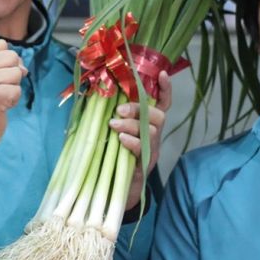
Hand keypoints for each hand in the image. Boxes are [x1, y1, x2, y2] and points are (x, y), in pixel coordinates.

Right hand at [0, 39, 26, 152]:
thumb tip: (23, 67)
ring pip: (17, 72)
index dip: (6, 60)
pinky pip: (18, 89)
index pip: (1, 44)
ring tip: (0, 95)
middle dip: (12, 73)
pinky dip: (13, 99)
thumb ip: (2, 61)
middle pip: (12, 56)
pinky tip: (1, 105)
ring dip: (13, 86)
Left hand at [110, 70, 172, 210]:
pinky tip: (120, 139)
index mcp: (147, 122)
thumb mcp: (113, 129)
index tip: (162, 74)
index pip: (163, 102)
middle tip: (118, 110)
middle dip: (138, 109)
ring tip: (113, 125)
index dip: (165, 88)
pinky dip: (132, 142)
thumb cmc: (113, 152)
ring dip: (131, 125)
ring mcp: (152, 149)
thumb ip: (111, 113)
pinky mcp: (146, 163)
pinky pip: (144, 149)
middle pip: (159, 115)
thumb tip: (93, 93)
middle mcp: (154, 134)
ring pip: (151, 131)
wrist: (116, 185)